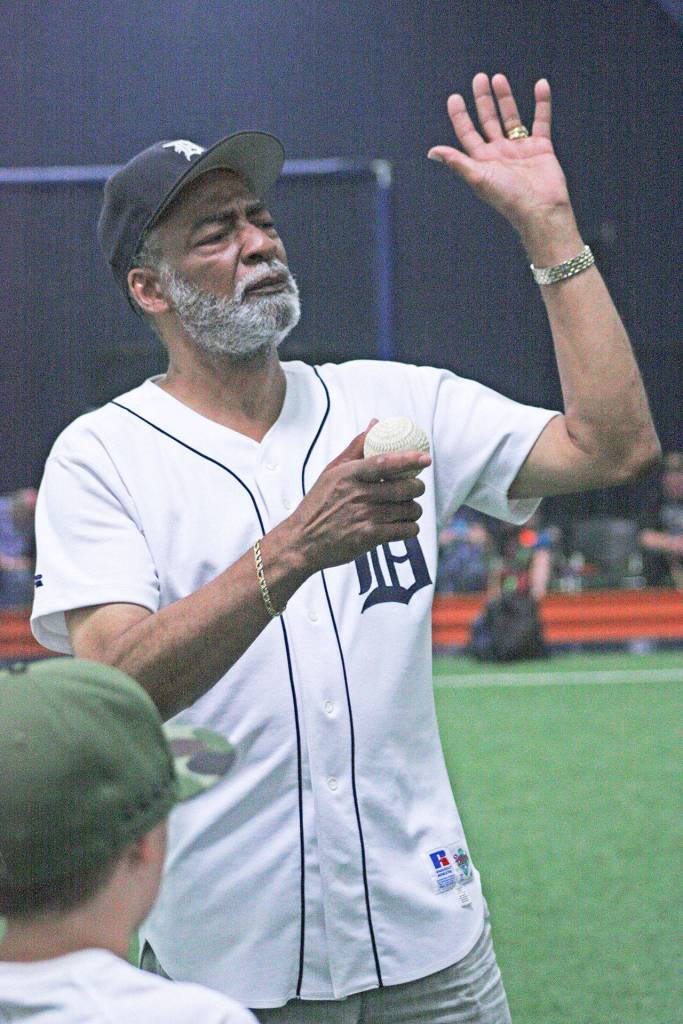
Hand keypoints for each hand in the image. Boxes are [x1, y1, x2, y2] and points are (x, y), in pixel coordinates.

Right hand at [285, 425, 431, 573]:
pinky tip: (404, 526)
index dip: (409, 459)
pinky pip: (405, 530)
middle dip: (417, 488)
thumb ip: (356, 448)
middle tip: (414, 489)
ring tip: (407, 509)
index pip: (385, 462)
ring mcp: (364, 516)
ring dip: (414, 510)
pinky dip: (410, 528)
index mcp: (349, 474)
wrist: (302, 541)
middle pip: (405, 487)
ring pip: (409, 509)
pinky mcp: (369, 537)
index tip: (426, 458)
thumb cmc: (318, 504)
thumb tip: (375, 423)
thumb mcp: (331, 472)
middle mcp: (358, 494)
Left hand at [428, 73, 571, 234]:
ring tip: (498, 78)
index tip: (455, 97)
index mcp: (483, 160)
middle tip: (479, 78)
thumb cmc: (508, 198)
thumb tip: (432, 151)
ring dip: (505, 98)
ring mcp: (520, 149)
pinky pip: (541, 120)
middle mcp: (500, 153)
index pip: (468, 133)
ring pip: (511, 117)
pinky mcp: (541, 147)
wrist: (540, 209)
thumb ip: (457, 162)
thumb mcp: (478, 177)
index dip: (460, 116)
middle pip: (488, 120)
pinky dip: (542, 103)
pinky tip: (540, 85)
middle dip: (482, 100)